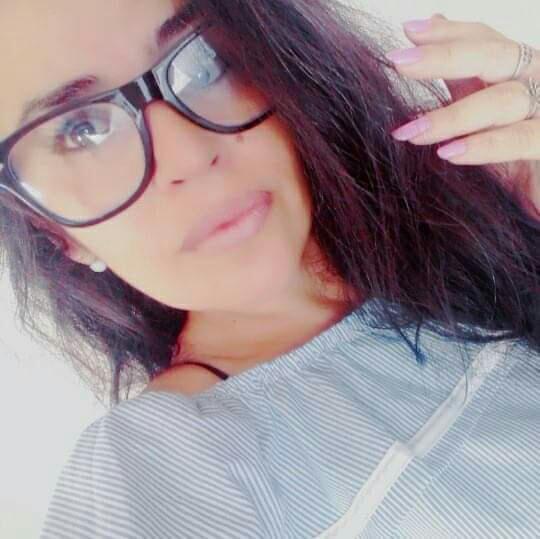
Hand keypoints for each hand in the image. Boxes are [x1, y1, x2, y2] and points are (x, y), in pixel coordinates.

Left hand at [386, 14, 539, 214]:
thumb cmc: (510, 150)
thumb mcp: (479, 113)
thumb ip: (459, 79)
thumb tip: (430, 30)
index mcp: (516, 71)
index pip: (484, 40)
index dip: (448, 33)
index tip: (407, 32)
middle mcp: (536, 82)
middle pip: (495, 56)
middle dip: (444, 57)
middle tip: (398, 62)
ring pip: (503, 100)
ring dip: (451, 116)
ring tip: (410, 132)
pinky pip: (520, 140)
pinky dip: (484, 145)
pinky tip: (449, 152)